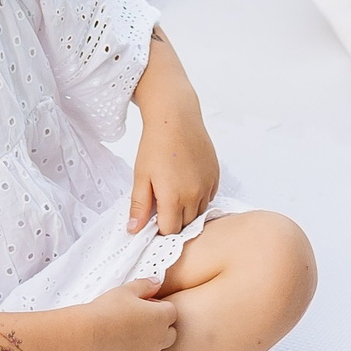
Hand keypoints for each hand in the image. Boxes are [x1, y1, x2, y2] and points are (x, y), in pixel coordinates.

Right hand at [84, 280, 178, 350]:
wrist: (88, 335)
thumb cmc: (105, 310)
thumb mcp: (126, 289)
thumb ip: (146, 285)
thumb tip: (158, 283)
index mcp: (161, 317)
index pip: (171, 312)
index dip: (158, 310)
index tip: (143, 310)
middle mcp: (160, 339)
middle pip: (170, 337)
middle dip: (159, 332)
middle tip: (138, 329)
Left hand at [130, 102, 220, 234]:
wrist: (176, 119)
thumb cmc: (156, 145)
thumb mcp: (141, 176)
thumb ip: (139, 206)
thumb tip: (134, 230)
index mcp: (173, 198)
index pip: (169, 231)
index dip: (159, 229)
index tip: (152, 219)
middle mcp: (194, 195)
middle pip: (185, 224)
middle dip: (173, 220)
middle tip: (161, 205)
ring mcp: (207, 186)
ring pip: (199, 213)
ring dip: (187, 211)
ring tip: (174, 194)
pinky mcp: (215, 176)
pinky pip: (208, 198)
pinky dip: (198, 198)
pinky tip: (186, 184)